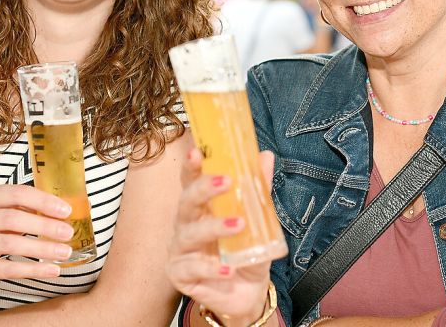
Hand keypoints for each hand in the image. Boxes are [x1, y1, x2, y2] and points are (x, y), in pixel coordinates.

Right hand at [0, 184, 74, 287]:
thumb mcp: (5, 212)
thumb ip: (30, 208)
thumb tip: (71, 209)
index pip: (16, 193)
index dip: (43, 201)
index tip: (66, 211)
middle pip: (12, 219)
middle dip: (44, 226)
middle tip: (68, 233)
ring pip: (9, 243)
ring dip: (41, 248)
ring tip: (64, 252)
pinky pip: (7, 268)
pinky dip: (32, 269)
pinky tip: (52, 270)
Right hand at [167, 148, 275, 322]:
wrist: (247, 293)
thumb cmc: (246, 253)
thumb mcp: (259, 222)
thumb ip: (259, 191)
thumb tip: (265, 156)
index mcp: (201, 208)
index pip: (191, 182)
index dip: (192, 166)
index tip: (197, 151)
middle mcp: (186, 225)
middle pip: (186, 202)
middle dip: (203, 189)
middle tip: (227, 181)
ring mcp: (180, 250)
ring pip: (189, 234)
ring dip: (214, 227)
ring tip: (238, 225)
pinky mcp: (180, 275)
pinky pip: (192, 269)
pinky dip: (211, 268)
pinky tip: (228, 269)